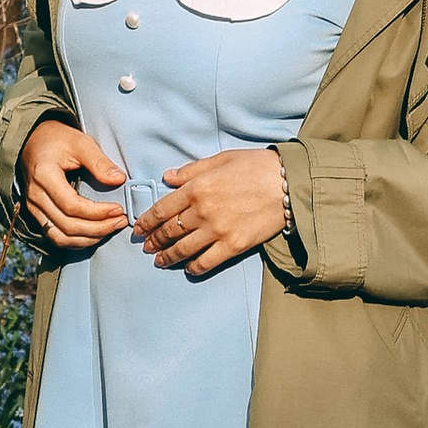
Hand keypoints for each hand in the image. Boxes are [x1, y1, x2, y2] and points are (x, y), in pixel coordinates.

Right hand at [18, 115, 127, 248]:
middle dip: (98, 228)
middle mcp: (35, 196)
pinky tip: (94, 234)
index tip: (118, 209)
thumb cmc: (57, 140)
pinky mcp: (37, 214)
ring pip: (60, 237)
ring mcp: (33, 208)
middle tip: (120, 221)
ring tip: (110, 229)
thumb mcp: (80, 142)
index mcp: (44, 176)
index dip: (97, 212)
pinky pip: (55, 236)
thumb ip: (99, 162)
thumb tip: (119, 180)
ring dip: (88, 238)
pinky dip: (76, 240)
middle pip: (67, 226)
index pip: (72, 205)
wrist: (33, 141)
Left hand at [135, 148, 290, 279]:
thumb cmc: (256, 166)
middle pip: (169, 231)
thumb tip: (167, 177)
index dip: (146, 222)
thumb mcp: (221, 159)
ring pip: (183, 249)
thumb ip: (192, 170)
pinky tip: (188, 268)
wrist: (288, 183)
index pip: (162, 209)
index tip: (138, 229)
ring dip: (167, 257)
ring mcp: (217, 231)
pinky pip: (206, 262)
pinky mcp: (233, 246)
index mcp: (197, 188)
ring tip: (159, 260)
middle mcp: (203, 211)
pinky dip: (193, 267)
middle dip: (154, 240)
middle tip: (146, 247)